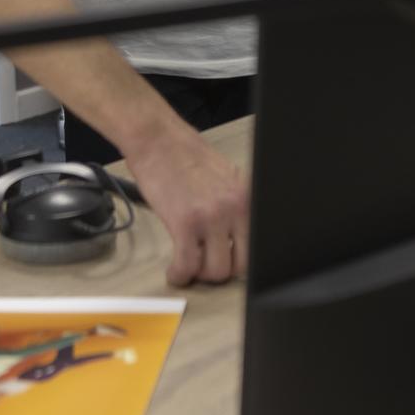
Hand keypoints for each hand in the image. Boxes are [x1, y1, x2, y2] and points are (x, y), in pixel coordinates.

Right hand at [121, 124, 250, 285]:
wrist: (157, 140)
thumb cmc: (184, 156)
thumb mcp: (225, 178)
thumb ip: (235, 207)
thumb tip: (237, 237)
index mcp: (246, 198)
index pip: (256, 246)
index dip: (240, 259)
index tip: (228, 261)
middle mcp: (234, 208)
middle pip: (239, 265)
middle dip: (220, 271)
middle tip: (206, 265)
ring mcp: (211, 217)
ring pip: (215, 271)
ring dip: (199, 274)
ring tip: (188, 265)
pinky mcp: (184, 223)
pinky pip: (187, 265)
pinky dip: (179, 275)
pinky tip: (174, 271)